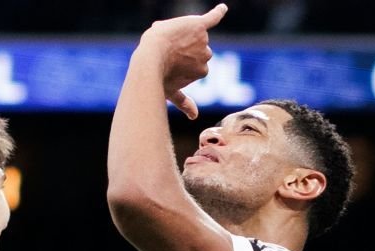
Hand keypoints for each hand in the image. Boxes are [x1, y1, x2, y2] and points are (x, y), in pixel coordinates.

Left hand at [136, 3, 227, 119]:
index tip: (168, 64)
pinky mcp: (199, 26)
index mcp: (202, 70)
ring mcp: (203, 41)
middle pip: (195, 49)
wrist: (152, 57)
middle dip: (182, 49)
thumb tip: (194, 117)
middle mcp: (207, 56)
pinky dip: (217, 13)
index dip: (178, 60)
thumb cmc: (160, 77)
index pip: (193, 62)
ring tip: (168, 42)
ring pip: (194, 35)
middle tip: (166, 52)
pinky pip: (212, 18)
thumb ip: (183, 102)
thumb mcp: (171, 93)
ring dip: (181, 36)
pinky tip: (222, 8)